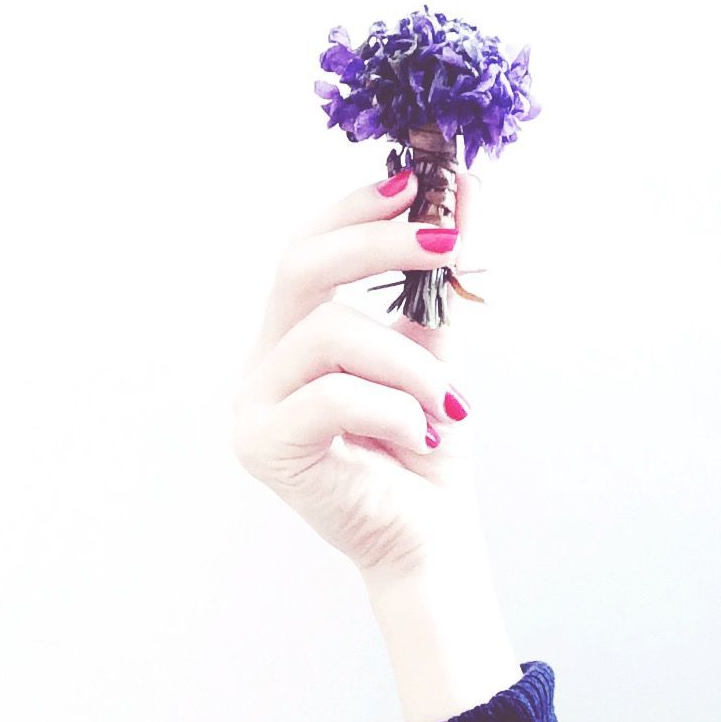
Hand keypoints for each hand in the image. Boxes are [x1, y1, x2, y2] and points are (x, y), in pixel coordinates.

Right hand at [230, 168, 486, 582]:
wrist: (427, 539)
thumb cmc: (425, 446)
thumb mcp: (435, 351)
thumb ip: (439, 282)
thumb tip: (466, 192)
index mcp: (292, 338)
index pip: (306, 249)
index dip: (355, 210)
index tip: (416, 182)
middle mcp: (262, 364)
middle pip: (300, 267)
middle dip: (379, 244)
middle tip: (449, 240)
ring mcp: (254, 404)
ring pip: (330, 332)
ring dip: (410, 362)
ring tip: (449, 403)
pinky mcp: (264, 445)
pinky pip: (332, 395)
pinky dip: (394, 408)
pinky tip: (422, 436)